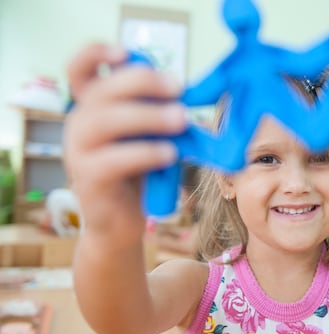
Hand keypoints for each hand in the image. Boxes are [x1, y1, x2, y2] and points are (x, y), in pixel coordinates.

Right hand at [63, 43, 186, 244]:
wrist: (121, 222)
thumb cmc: (139, 172)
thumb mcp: (147, 134)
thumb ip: (156, 111)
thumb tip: (186, 92)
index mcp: (92, 107)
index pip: (79, 70)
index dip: (96, 54)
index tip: (126, 53)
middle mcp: (78, 123)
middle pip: (102, 91)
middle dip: (142, 83)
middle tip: (179, 88)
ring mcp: (78, 151)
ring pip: (105, 121)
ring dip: (148, 116)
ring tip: (182, 120)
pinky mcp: (88, 179)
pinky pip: (114, 160)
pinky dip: (145, 152)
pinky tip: (170, 154)